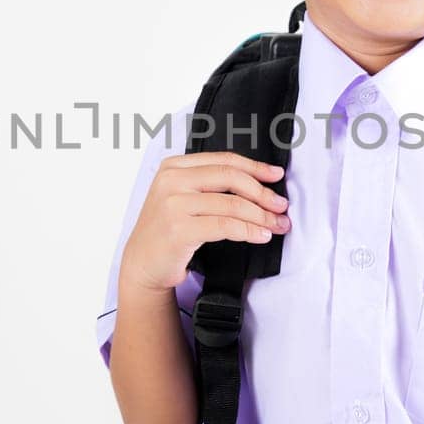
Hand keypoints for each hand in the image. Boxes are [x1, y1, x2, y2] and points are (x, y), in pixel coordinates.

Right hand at [119, 152, 290, 294]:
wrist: (142, 263)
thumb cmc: (167, 231)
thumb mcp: (181, 197)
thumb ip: (208, 184)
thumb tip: (258, 184)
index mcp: (174, 166)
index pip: (224, 160)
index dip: (255, 167)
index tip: (276, 175)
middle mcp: (171, 180)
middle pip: (231, 178)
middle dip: (262, 193)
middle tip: (280, 206)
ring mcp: (173, 204)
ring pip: (232, 204)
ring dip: (261, 216)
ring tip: (276, 225)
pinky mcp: (179, 230)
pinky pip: (226, 226)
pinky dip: (249, 231)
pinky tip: (260, 236)